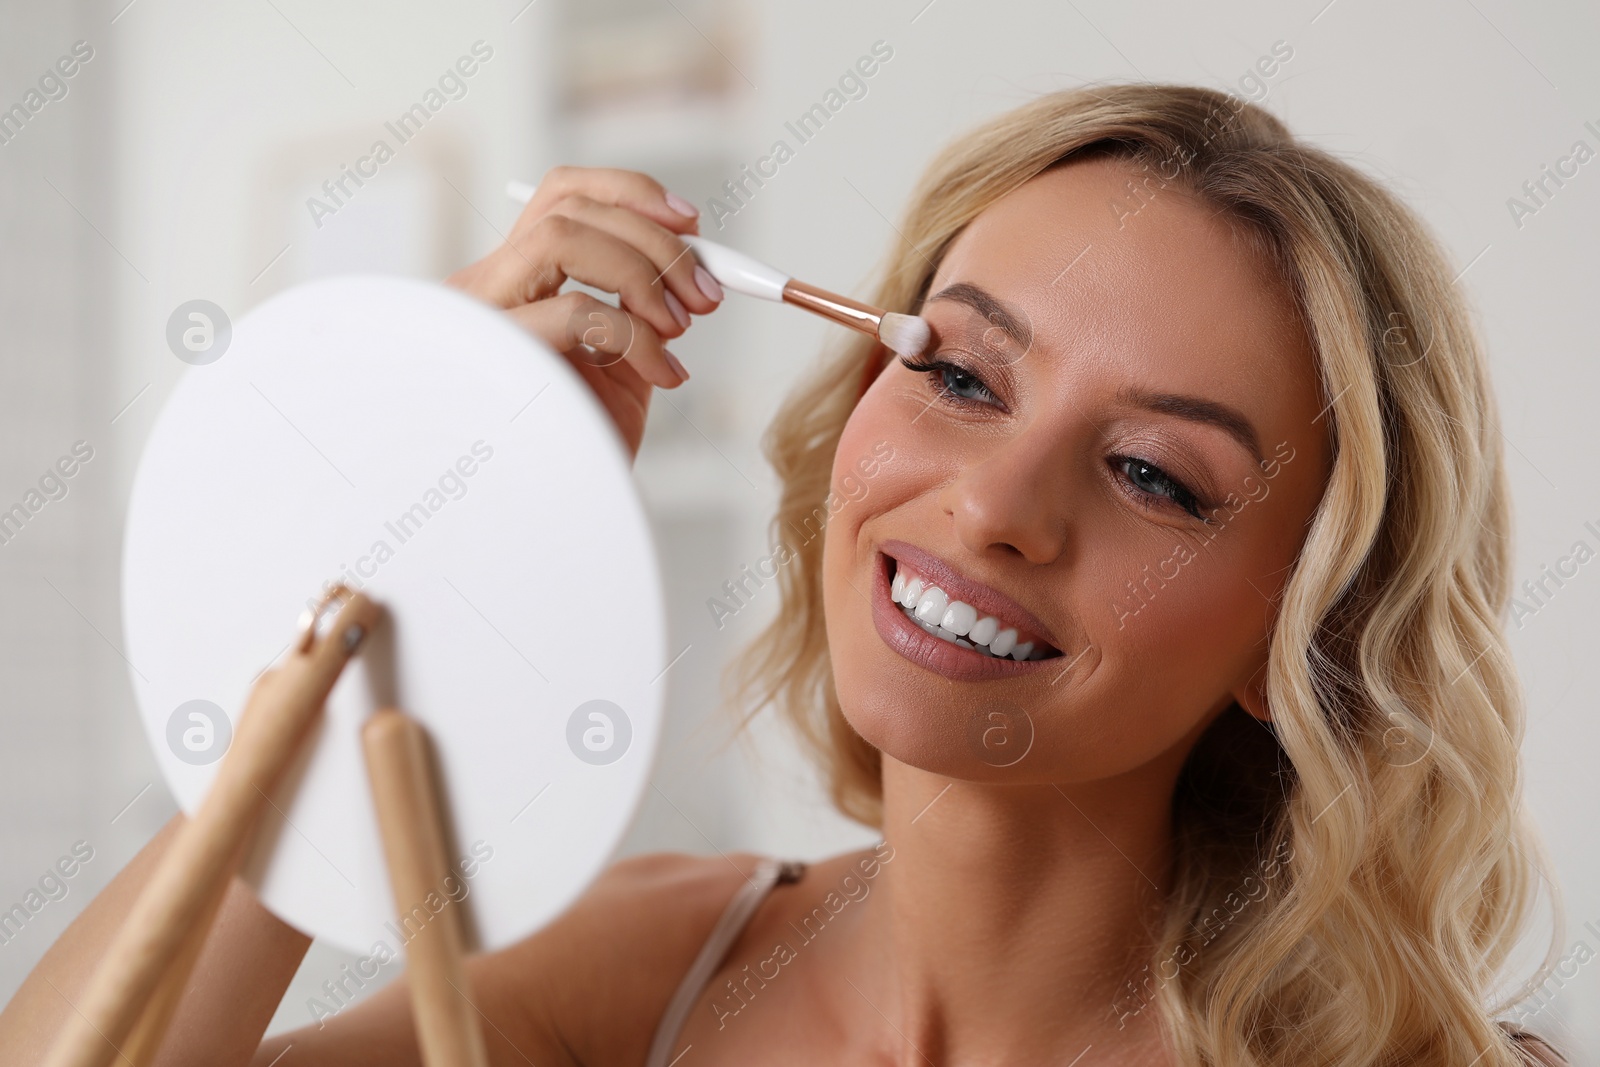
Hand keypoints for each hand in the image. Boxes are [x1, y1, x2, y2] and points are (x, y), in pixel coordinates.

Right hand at [444, 166, 722, 457]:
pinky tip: (664, 376)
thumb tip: (692, 264)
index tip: (691, 225)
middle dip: (655, 239)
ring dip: (643, 271)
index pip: (560, 196)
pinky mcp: (497, 352)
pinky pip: (577, 310)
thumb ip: (643, 312)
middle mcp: (485, 290)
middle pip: (568, 206)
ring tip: (680, 327)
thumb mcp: (624, 366)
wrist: (555, 520)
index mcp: (515, 285)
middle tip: (705, 293)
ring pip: (561, 235)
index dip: (630, 193)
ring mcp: (482, 317)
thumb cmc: (583, 449)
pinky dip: (638, 336)